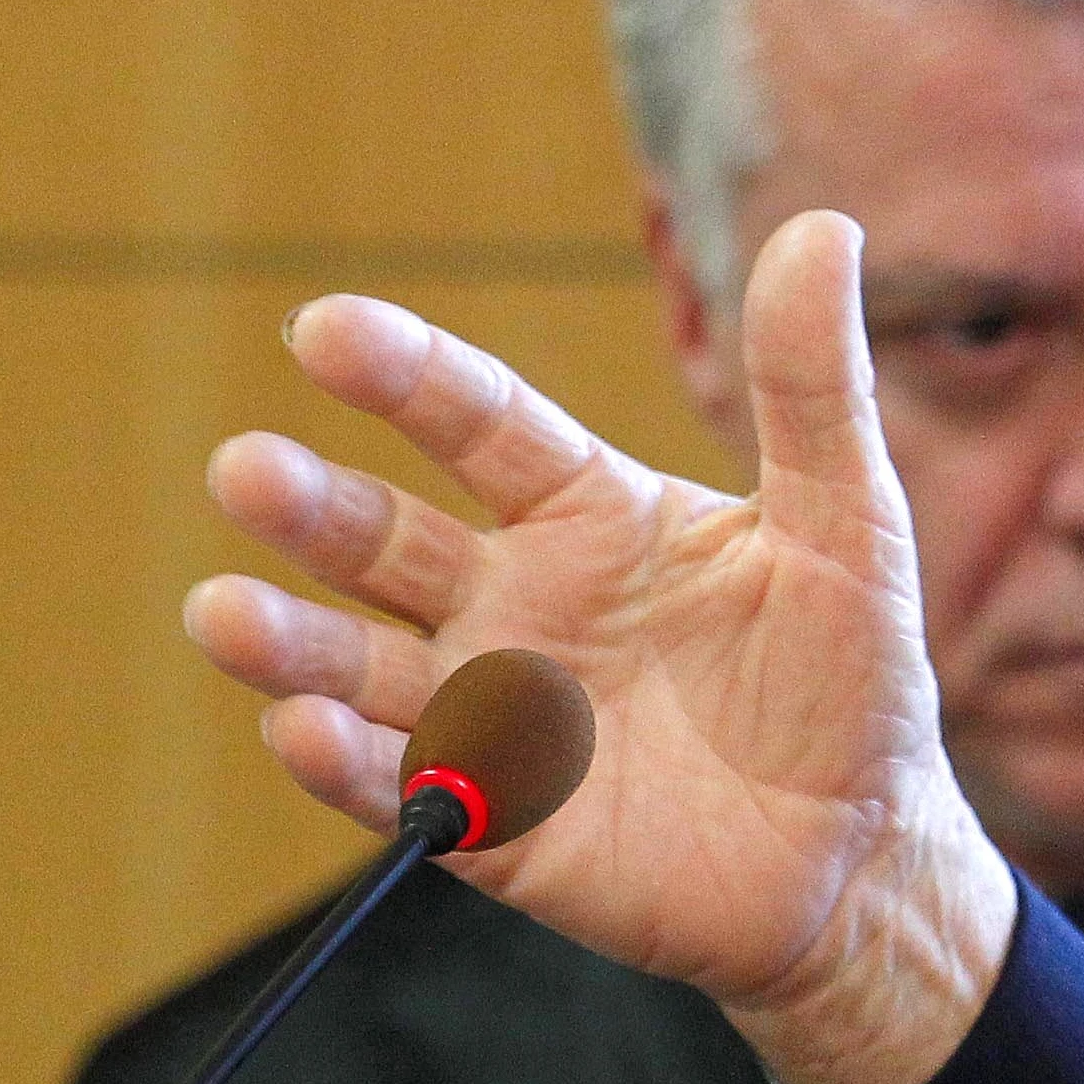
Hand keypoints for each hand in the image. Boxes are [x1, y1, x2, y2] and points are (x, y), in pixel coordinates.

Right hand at [187, 208, 1016, 1083]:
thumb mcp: (847, 526)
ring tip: (223, 616)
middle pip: (388, 539)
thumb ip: (812, 389)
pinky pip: (400, 787)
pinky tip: (303, 731)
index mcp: (586, 516)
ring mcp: (493, 712)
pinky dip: (347, 763)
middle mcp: (515, 604)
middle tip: (241, 469)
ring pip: (360, 664)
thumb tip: (823, 226)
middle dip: (311, 507)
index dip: (404, 377)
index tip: (324, 328)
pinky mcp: (493, 820)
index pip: (478, 425)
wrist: (860, 856)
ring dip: (289, 642)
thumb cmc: (849, 682)